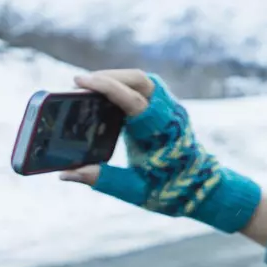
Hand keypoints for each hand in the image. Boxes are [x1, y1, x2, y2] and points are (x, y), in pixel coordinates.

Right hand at [56, 70, 264, 234]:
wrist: (201, 188)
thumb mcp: (134, 189)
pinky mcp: (167, 109)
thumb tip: (65, 174)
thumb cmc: (169, 190)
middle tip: (79, 83)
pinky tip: (106, 93)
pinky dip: (125, 84)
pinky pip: (146, 87)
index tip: (79, 82)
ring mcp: (170, 109)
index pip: (132, 99)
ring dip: (116, 77)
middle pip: (139, 80)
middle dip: (108, 76)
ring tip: (89, 85)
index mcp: (159, 133)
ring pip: (144, 80)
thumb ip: (102, 179)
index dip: (106, 87)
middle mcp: (168, 116)